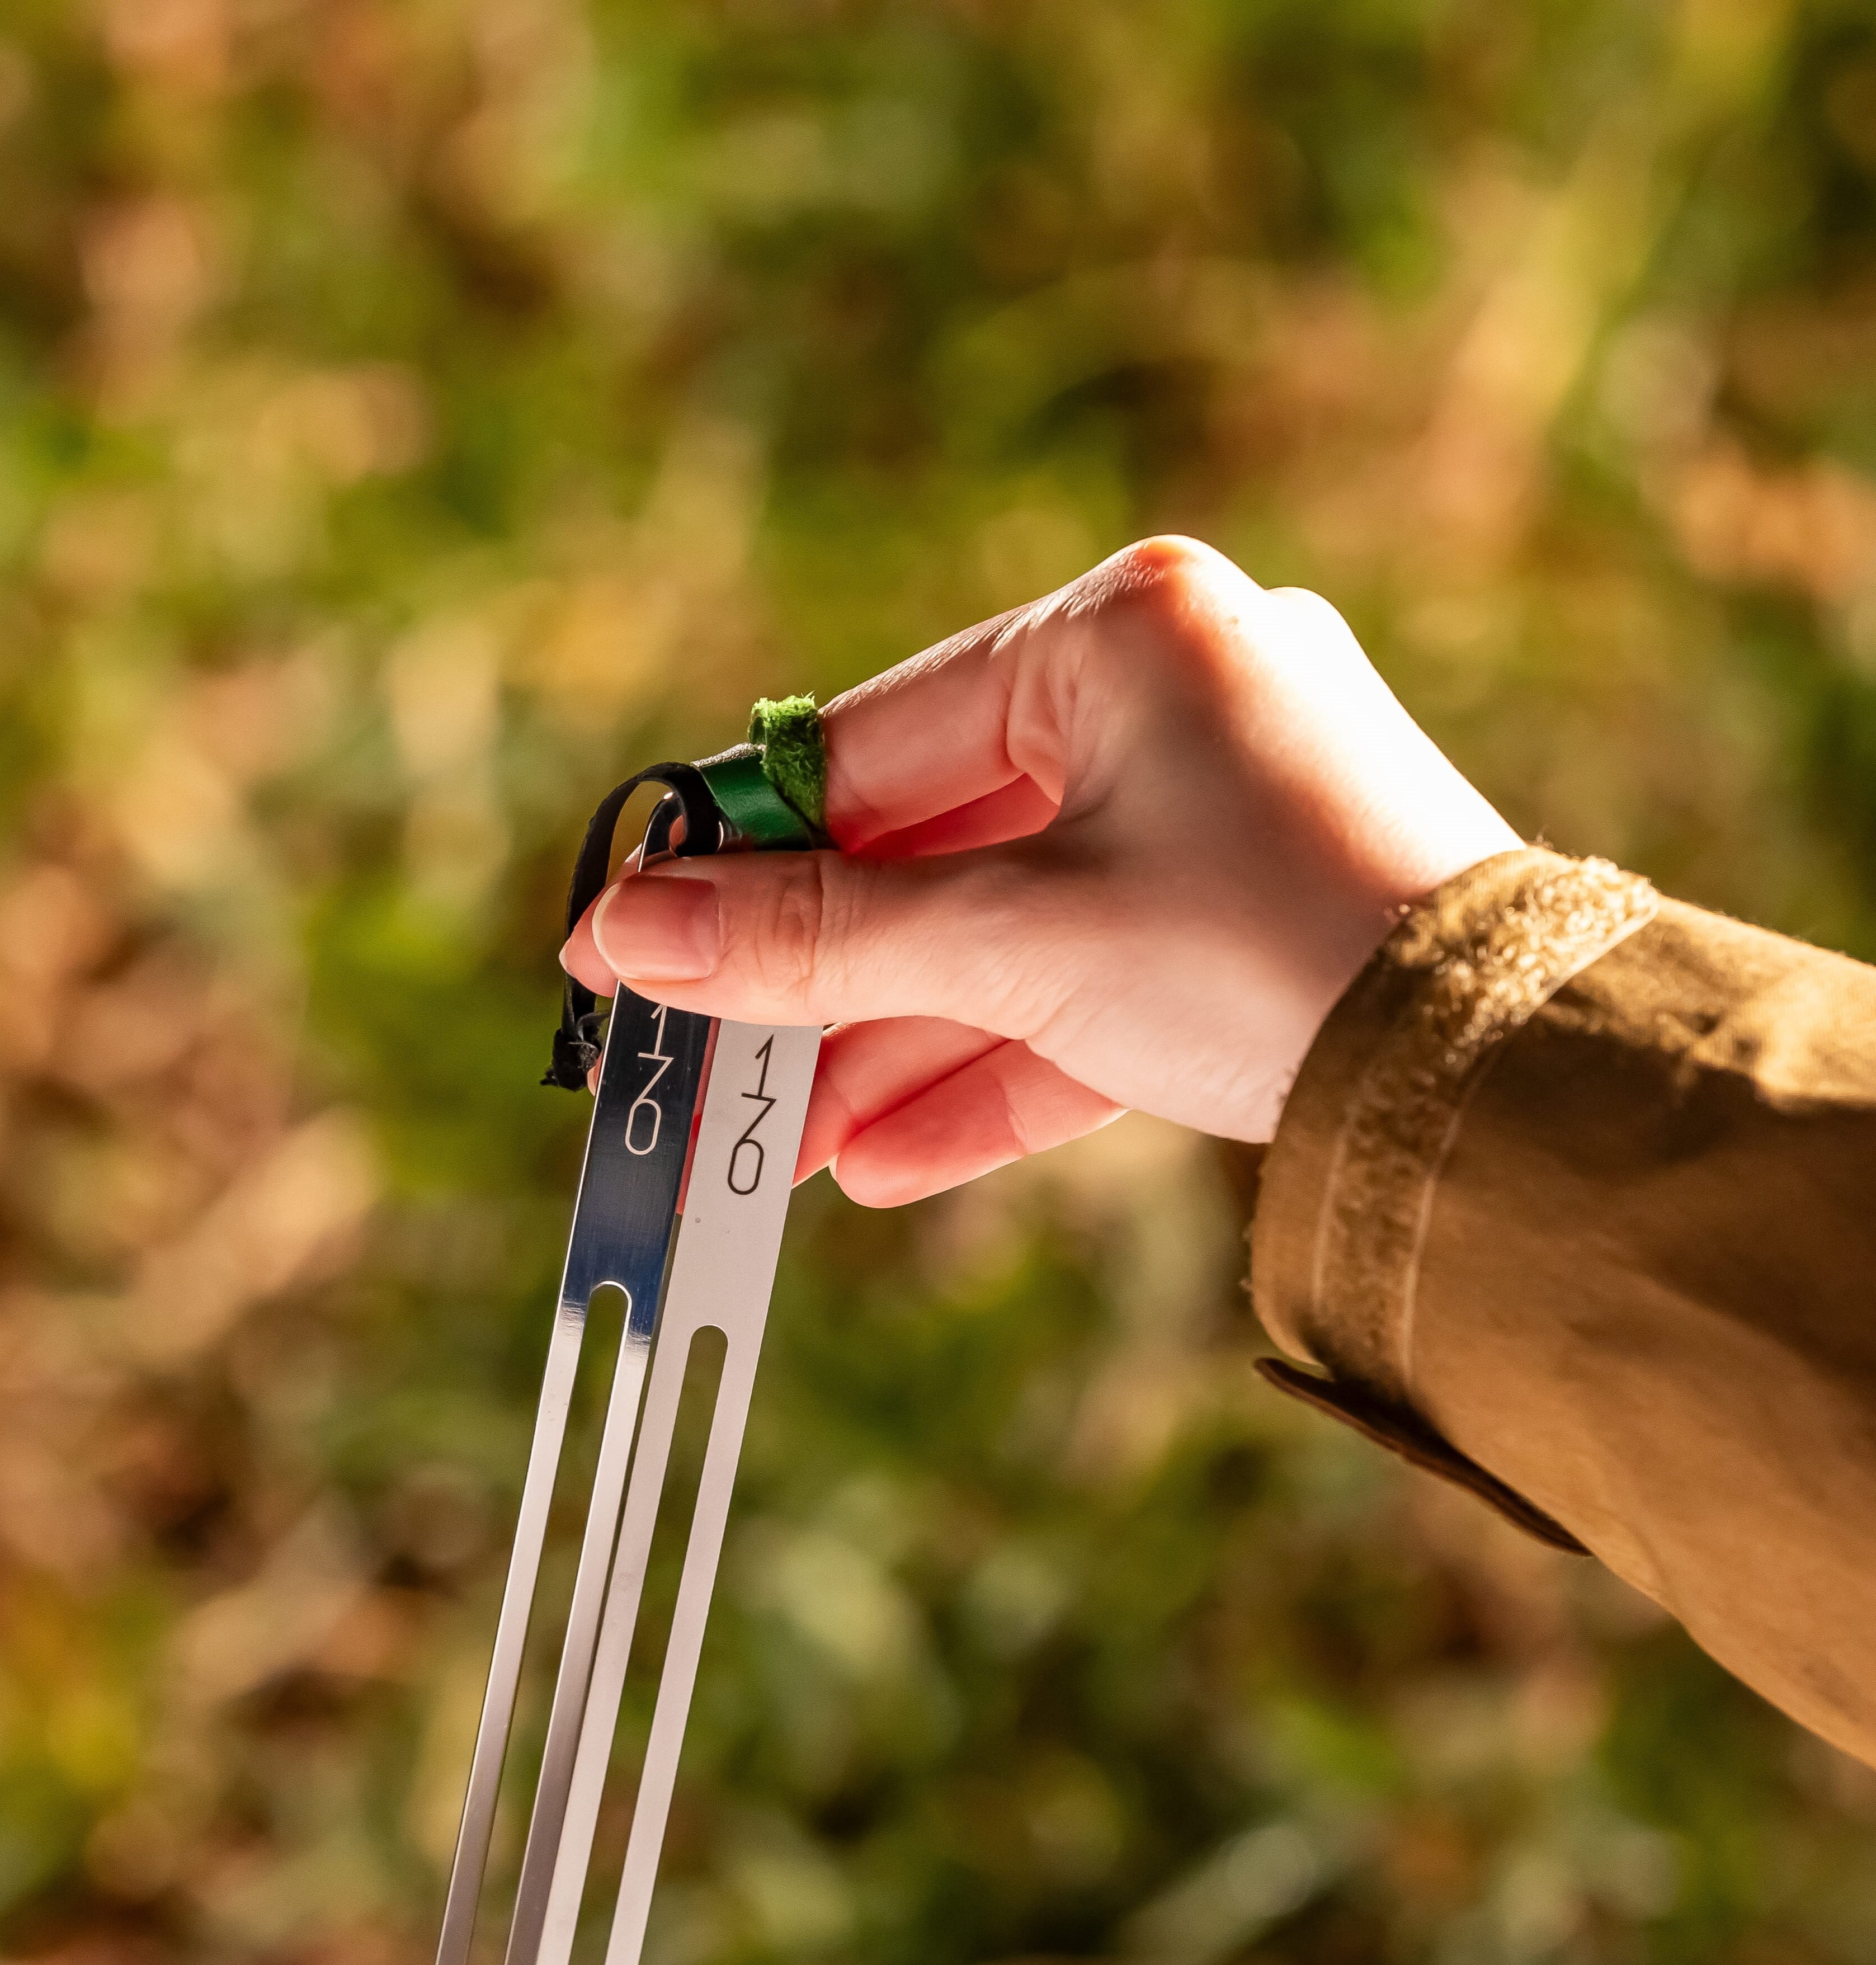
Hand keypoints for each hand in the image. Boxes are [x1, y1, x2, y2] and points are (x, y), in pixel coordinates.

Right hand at [559, 537, 1520, 1203]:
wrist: (1508, 1083)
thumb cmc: (1266, 951)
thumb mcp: (1011, 943)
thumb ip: (813, 941)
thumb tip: (625, 935)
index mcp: (1119, 636)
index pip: (871, 745)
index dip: (738, 853)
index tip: (631, 937)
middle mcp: (1173, 695)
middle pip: (933, 850)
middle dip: (820, 986)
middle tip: (704, 1073)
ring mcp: (1218, 807)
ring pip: (1005, 930)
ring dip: (895, 1048)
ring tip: (784, 1151)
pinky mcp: (1247, 914)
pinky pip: (1087, 981)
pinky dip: (997, 1065)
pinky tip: (887, 1159)